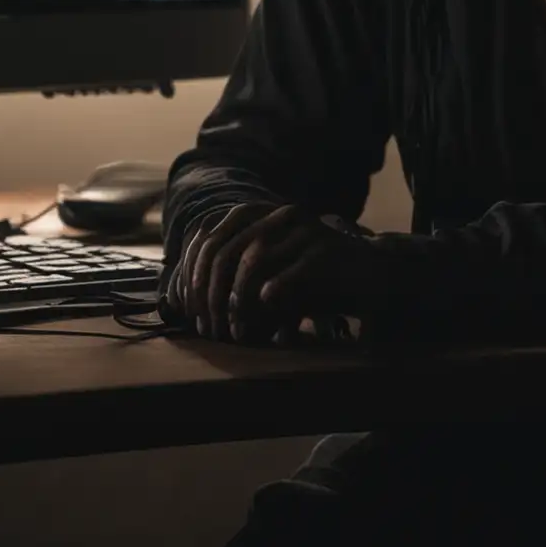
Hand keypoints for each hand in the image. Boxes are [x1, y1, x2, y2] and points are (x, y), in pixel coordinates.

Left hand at [169, 202, 359, 342]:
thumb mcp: (267, 273)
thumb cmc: (310, 279)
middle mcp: (278, 216)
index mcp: (261, 214)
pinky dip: (272, 291)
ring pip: (254, 260)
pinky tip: (263, 309)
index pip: (210, 237)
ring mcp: (302, 231)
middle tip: (210, 329)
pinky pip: (289, 271)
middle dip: (211, 294)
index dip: (194, 275)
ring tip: (235, 332)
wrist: (367, 273)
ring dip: (237, 301)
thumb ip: (230, 277)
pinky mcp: (323, 253)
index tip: (191, 312)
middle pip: (227, 249)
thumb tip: (178, 299)